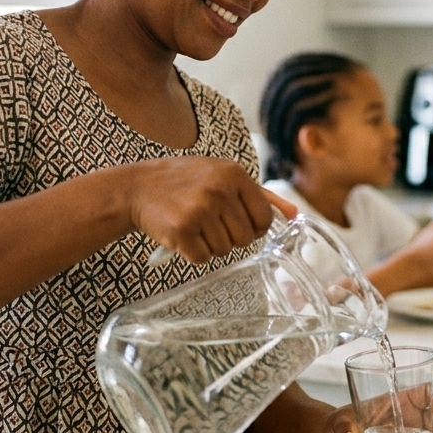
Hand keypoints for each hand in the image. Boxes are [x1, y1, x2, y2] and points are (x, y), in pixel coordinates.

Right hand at [127, 157, 297, 264]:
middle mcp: (220, 190)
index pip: (264, 218)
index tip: (238, 223)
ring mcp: (200, 210)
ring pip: (225, 250)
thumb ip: (262, 196)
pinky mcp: (182, 230)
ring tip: (194, 225)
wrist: (138, 187)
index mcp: (235, 174)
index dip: (253, 228)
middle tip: (209, 222)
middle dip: (230, 237)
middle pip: (245, 238)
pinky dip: (193, 253)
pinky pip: (202, 258)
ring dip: (210, 245)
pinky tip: (183, 235)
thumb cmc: (186, 182)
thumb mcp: (224, 176)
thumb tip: (294, 215)